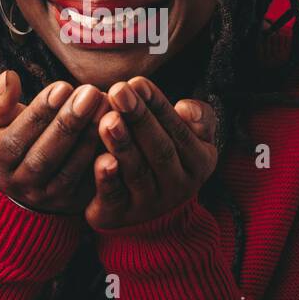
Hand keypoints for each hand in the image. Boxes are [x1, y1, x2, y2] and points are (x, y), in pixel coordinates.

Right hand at [0, 70, 111, 215]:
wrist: (23, 180)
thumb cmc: (9, 136)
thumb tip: (8, 78)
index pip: (17, 137)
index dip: (40, 112)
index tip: (63, 86)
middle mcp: (19, 185)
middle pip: (44, 156)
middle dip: (69, 123)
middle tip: (91, 92)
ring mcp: (48, 197)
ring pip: (70, 170)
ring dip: (90, 137)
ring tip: (106, 106)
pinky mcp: (73, 202)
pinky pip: (90, 183)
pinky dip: (104, 157)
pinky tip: (119, 131)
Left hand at [86, 76, 217, 228]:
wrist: (152, 217)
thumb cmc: (168, 159)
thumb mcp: (192, 139)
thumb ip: (199, 118)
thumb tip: (186, 107)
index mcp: (199, 161)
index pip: (178, 129)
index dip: (158, 105)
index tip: (137, 82)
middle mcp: (178, 185)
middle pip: (159, 149)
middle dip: (139, 118)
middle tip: (119, 91)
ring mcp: (149, 204)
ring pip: (137, 171)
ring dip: (123, 144)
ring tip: (108, 119)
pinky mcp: (119, 216)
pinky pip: (114, 197)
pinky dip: (107, 179)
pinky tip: (99, 160)